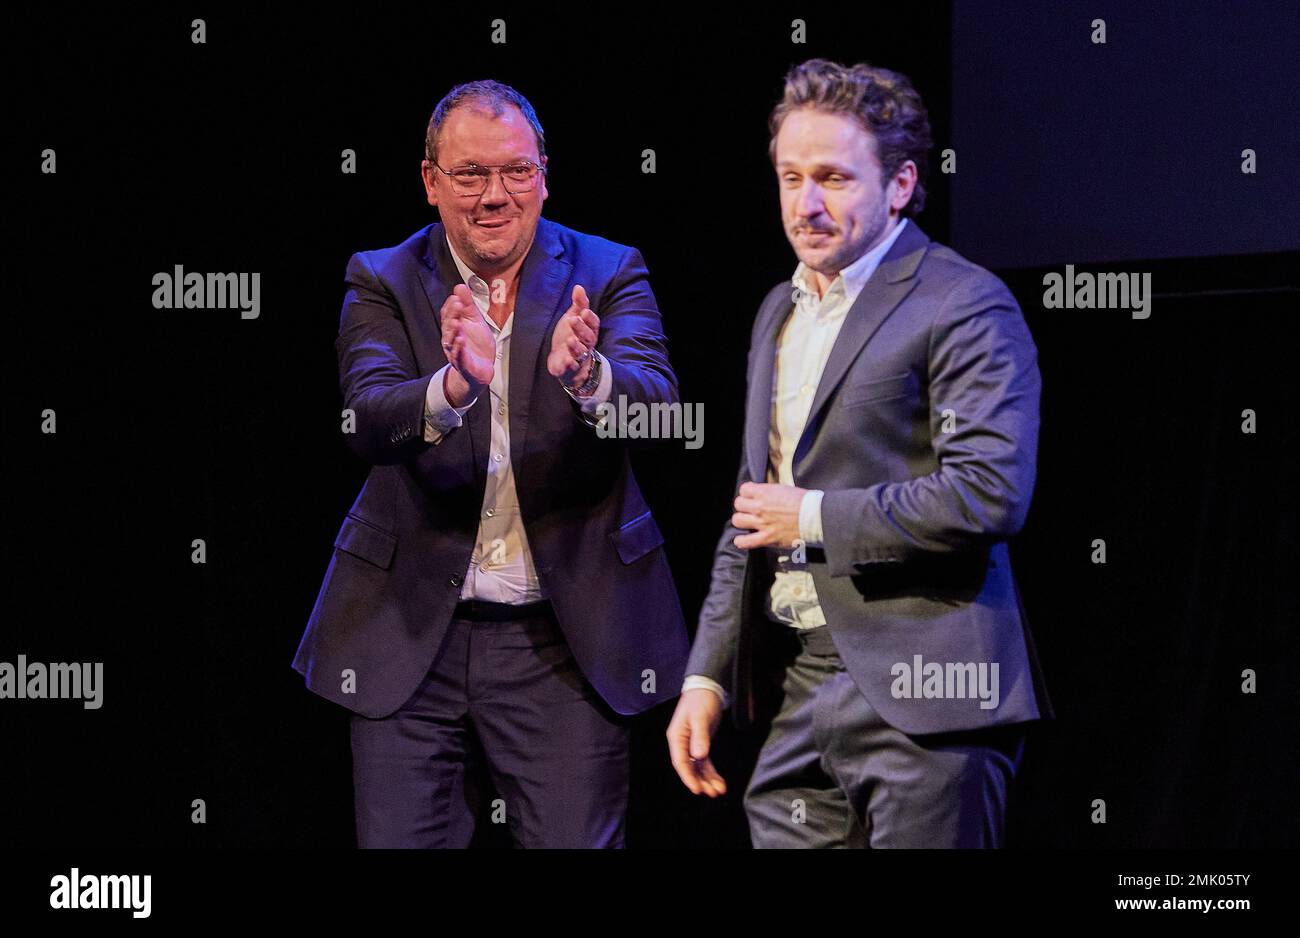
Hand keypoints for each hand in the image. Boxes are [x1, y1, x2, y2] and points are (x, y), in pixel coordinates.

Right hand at [440, 284, 494, 404]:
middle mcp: (451, 340)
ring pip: (451, 341)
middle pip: (448, 326)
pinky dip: (459, 349)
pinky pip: (459, 356)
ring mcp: (456, 352)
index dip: (452, 306)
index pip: (449, 315)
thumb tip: (459, 286)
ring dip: (453, 331)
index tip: (457, 296)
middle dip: (452, 315)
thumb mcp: (474, 320)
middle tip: (458, 304)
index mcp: (453, 328)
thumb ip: (468, 305)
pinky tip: (461, 340)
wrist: (481, 369)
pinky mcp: (463, 364)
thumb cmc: (476, 344)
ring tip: (457, 322)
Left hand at [548, 284, 600, 387]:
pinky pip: (572, 368)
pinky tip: (566, 360)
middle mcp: (586, 344)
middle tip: (573, 320)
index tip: (584, 312)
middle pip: (588, 338)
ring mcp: (579, 357)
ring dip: (576, 347)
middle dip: (582, 329)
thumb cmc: (571, 335)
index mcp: (589, 331)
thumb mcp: (573, 317)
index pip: (593, 324)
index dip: (590, 318)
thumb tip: (578, 286)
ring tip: (570, 340)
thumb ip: (578, 304)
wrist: (562, 358)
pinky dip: (569, 365)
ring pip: (581, 353)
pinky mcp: (569, 368)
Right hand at [667, 688, 726, 796]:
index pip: (680, 762)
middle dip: (700, 781)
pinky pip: (704, 763)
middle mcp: (681, 743)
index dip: (688, 777)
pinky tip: (719, 782)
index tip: (698, 789)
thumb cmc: (700, 700)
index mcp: (676, 737)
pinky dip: (711, 772)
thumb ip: (700, 737)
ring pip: (698, 768)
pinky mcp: (701, 744)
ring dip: (707, 780)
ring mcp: (691, 745)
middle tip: (711, 793)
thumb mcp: (700, 718)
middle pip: (689, 768)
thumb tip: (699, 756)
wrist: (707, 688)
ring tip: (718, 791)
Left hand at [732, 481, 806, 548]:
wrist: (815, 516)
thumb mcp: (785, 489)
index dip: (747, 493)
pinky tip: (742, 540)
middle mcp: (760, 507)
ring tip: (748, 522)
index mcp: (765, 492)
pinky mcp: (767, 538)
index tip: (751, 496)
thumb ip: (769, 492)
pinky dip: (742, 541)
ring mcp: (762, 523)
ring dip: (742, 521)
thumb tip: (761, 493)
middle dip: (744, 506)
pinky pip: (746, 542)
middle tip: (750, 510)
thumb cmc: (804, 502)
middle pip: (738, 504)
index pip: (744, 489)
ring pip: (737, 521)